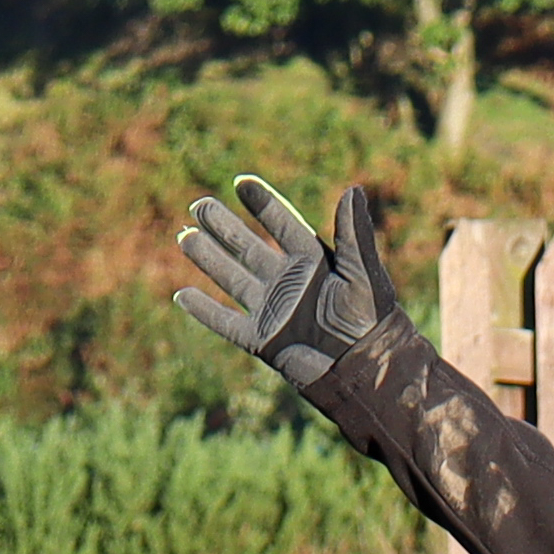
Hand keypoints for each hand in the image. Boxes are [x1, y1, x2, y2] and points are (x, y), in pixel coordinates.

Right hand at [169, 176, 412, 402]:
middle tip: (200, 205)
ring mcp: (273, 310)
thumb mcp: (363, 272)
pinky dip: (205, 311)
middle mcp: (289, 282)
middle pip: (249, 247)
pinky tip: (183, 294)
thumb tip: (353, 189)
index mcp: (314, 262)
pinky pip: (227, 323)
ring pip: (232, 278)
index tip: (241, 182)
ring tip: (185, 236)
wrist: (364, 370)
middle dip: (224, 226)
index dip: (263, 204)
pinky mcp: (263, 340)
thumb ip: (353, 234)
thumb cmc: (371, 320)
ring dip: (208, 258)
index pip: (283, 225)